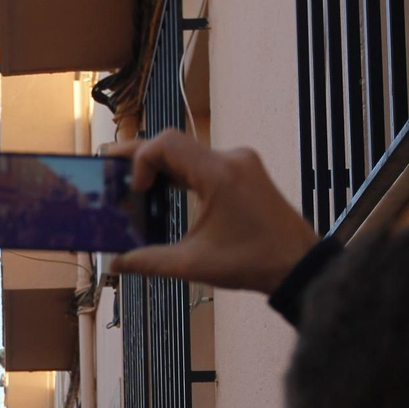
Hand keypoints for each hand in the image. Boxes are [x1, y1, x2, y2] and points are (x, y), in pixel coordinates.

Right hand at [107, 130, 318, 293]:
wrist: (297, 264)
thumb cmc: (252, 262)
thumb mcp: (193, 264)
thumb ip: (149, 261)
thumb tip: (116, 263)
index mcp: (219, 174)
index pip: (165, 143)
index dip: (139, 160)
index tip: (134, 190)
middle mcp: (231, 159)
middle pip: (174, 144)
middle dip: (141, 159)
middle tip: (111, 170)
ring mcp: (240, 163)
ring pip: (189, 153)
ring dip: (161, 167)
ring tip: (137, 187)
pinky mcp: (245, 173)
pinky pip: (204, 163)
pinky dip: (181, 174)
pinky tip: (166, 193)